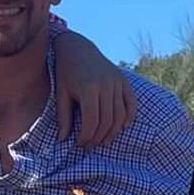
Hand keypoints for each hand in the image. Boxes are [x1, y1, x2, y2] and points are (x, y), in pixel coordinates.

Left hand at [54, 31, 136, 146]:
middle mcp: (106, 85)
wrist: (78, 48)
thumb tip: (62, 140)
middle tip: (90, 145)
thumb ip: (63, 117)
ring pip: (120, 115)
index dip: (86, 137)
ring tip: (103, 141)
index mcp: (88, 88)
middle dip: (98, 137)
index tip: (79, 144)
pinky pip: (131, 103)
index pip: (91, 121)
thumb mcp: (61, 94)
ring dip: (113, 132)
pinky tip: (122, 128)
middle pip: (107, 121)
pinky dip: (129, 117)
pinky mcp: (124, 81)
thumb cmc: (66, 73)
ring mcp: (117, 82)